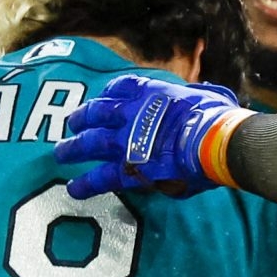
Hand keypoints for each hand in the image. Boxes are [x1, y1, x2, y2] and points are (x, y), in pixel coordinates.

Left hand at [54, 75, 246, 200]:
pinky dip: (85, 183)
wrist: (211, 142)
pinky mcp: (128, 169)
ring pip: (90, 143)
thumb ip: (198, 97)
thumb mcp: (208, 96)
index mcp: (152, 93)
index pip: (123, 87)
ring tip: (60, 153)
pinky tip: (74, 189)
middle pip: (97, 113)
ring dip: (72, 148)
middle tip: (72, 123)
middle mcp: (131, 113)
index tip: (102, 97)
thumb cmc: (217, 119)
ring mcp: (125, 141)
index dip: (109, 92)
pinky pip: (100, 177)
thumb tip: (208, 97)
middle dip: (82, 118)